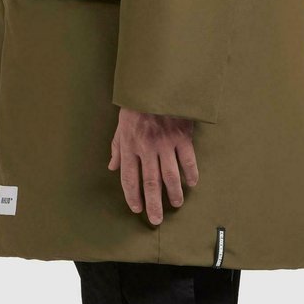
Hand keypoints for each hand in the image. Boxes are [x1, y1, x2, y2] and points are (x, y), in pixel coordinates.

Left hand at [108, 107, 198, 224]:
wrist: (155, 83)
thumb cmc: (136, 104)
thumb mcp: (120, 124)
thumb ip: (117, 147)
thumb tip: (111, 166)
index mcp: (129, 145)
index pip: (129, 178)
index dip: (132, 196)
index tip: (137, 209)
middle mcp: (146, 148)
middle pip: (150, 183)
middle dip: (153, 204)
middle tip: (156, 221)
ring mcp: (165, 143)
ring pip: (169, 175)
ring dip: (173, 193)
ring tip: (176, 204)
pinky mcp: (182, 136)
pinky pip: (188, 160)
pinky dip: (191, 173)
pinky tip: (192, 183)